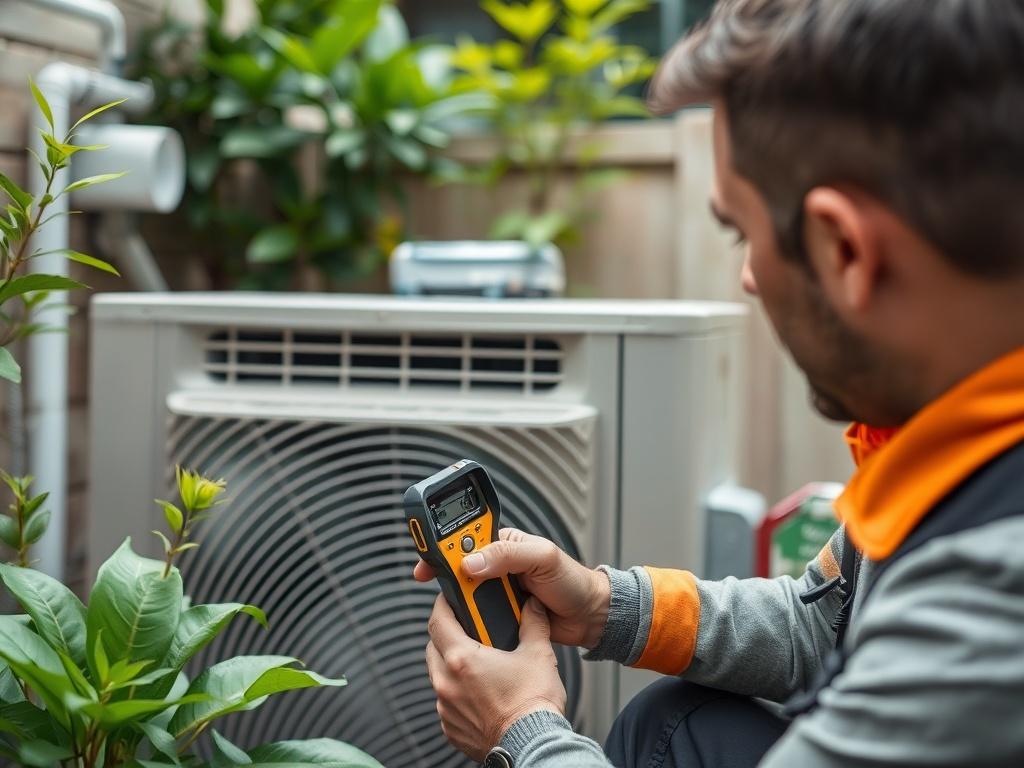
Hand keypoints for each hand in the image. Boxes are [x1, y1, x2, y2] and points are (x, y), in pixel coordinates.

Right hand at [413, 528, 610, 649]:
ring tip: (461, 609)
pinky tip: (471, 624)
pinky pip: (478, 616)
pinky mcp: (501, 615)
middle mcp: (497, 566)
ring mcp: (498, 592)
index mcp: (504, 544)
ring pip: (466, 595)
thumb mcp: (542, 558)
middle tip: (443, 588)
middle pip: (460, 569)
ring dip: (461, 602)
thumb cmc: (572, 581)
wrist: (589, 617)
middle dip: (448, 578)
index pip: (464, 540)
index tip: (428, 560)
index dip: (443, 548)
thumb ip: (508, 556)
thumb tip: (472, 562)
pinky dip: (473, 620)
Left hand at [426, 594, 565, 761]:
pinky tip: (478, 692)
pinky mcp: (450, 727)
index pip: (438, 621)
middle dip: (446, 635)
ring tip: (476, 663)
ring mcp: (446, 707)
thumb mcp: (538, 654)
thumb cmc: (533, 704)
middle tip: (466, 629)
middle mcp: (446, 683)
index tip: (449, 599)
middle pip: (433, 647)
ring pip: (437, 675)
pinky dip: (456, 693)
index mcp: (462, 659)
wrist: (533, 746)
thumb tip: (532, 606)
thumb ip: (533, 624)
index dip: (442, 605)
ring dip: (450, 665)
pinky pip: (445, 702)